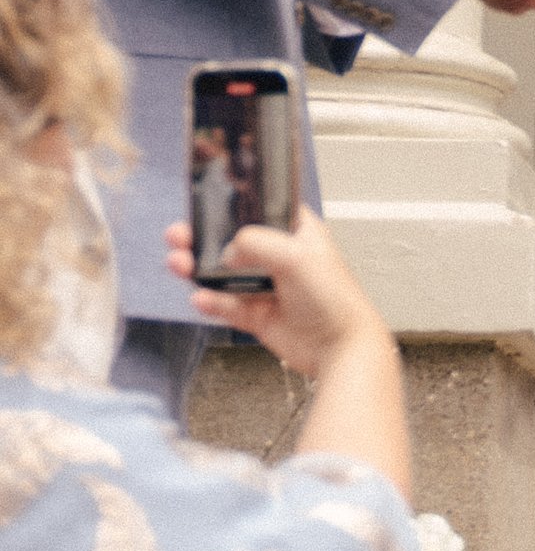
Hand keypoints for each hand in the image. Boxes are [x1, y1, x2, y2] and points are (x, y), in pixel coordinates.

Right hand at [168, 207, 390, 379]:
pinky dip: (210, 301)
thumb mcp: (296, 256)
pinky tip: (200, 298)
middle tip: (179, 236)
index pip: (260, 210)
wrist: (339, 347)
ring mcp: (266, 286)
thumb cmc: (333, 298)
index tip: (205, 203)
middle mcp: (279, 257)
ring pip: (222, 273)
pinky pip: (225, 304)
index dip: (234, 205)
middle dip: (202, 238)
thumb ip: (256, 243)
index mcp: (295, 233)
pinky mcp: (256, 314)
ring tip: (178, 264)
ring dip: (197, 268)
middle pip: (232, 241)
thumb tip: (226, 251)